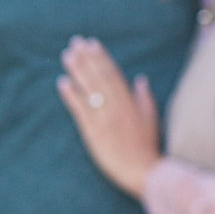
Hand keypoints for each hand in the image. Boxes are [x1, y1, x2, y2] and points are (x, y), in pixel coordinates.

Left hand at [58, 37, 161, 197]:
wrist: (143, 171)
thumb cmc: (148, 146)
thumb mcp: (152, 118)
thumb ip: (145, 97)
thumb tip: (140, 79)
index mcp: (130, 101)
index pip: (113, 73)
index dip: (101, 57)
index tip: (92, 43)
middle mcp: (116, 106)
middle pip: (99, 76)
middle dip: (86, 58)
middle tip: (75, 42)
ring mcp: (104, 118)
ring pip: (89, 89)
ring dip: (77, 70)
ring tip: (67, 55)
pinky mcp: (94, 132)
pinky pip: (81, 109)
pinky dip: (71, 95)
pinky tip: (62, 82)